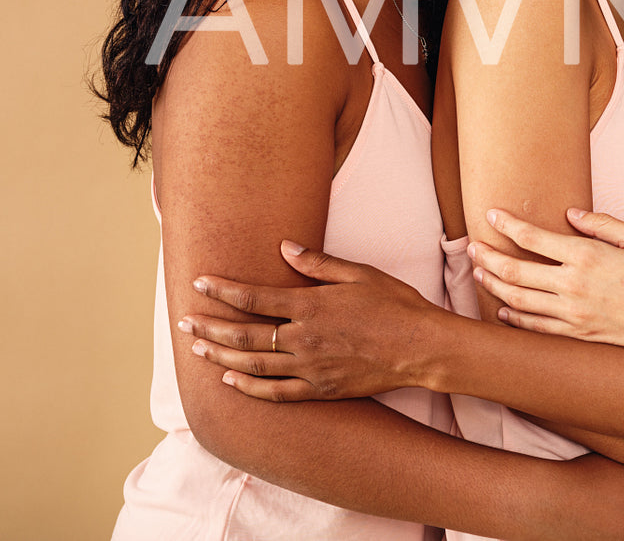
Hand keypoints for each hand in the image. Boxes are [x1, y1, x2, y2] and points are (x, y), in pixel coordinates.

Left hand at [179, 240, 446, 400]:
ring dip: (220, 356)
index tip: (200, 283)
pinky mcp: (320, 389)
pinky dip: (248, 387)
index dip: (224, 290)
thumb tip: (285, 247)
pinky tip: (230, 380)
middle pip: (244, 334)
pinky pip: (275, 392)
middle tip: (185, 322)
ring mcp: (310, 368)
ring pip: (252, 365)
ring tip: (198, 349)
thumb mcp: (360, 274)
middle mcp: (304, 339)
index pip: (255, 298)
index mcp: (312, 306)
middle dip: (210, 327)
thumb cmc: (396, 305)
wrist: (422, 348)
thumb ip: (319, 264)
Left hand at [472, 207, 623, 356]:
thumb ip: (601, 223)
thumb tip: (571, 215)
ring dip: (494, 284)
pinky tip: (503, 309)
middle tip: (473, 246)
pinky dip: (514, 318)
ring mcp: (573, 314)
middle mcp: (573, 286)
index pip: (533, 238)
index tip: (492, 215)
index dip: (507, 225)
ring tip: (480, 273)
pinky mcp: (578, 334)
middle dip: (488, 256)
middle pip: (515, 270)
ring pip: (518, 300)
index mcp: (587, 256)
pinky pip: (536, 328)